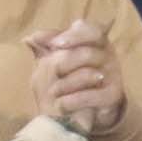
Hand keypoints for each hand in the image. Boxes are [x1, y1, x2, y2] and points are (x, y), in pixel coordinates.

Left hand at [26, 20, 125, 136]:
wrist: (80, 110)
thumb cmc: (66, 79)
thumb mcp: (53, 62)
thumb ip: (44, 49)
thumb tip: (29, 38)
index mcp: (94, 42)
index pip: (91, 29)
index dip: (73, 35)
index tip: (54, 44)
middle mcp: (107, 55)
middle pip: (89, 52)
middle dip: (66, 62)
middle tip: (52, 71)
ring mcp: (113, 75)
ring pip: (91, 73)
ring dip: (66, 84)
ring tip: (52, 92)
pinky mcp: (112, 96)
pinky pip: (93, 95)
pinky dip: (73, 101)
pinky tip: (61, 105)